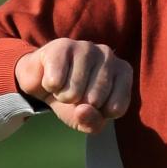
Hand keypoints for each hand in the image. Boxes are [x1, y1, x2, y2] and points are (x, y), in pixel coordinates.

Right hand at [15, 38, 133, 133]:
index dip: (98, 114)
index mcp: (123, 72)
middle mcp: (109, 55)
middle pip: (95, 99)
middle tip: (74, 93)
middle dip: (78, 105)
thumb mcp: (86, 119)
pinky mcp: (62, 45)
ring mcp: (86, 47)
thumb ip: (91, 122)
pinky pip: (56, 80)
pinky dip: (50, 86)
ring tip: (63, 85)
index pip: (116, 108)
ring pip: (74, 90)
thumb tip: (84, 110)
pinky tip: (52, 77)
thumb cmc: (73, 100)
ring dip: (63, 95)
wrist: (43, 81)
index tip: (92, 104)